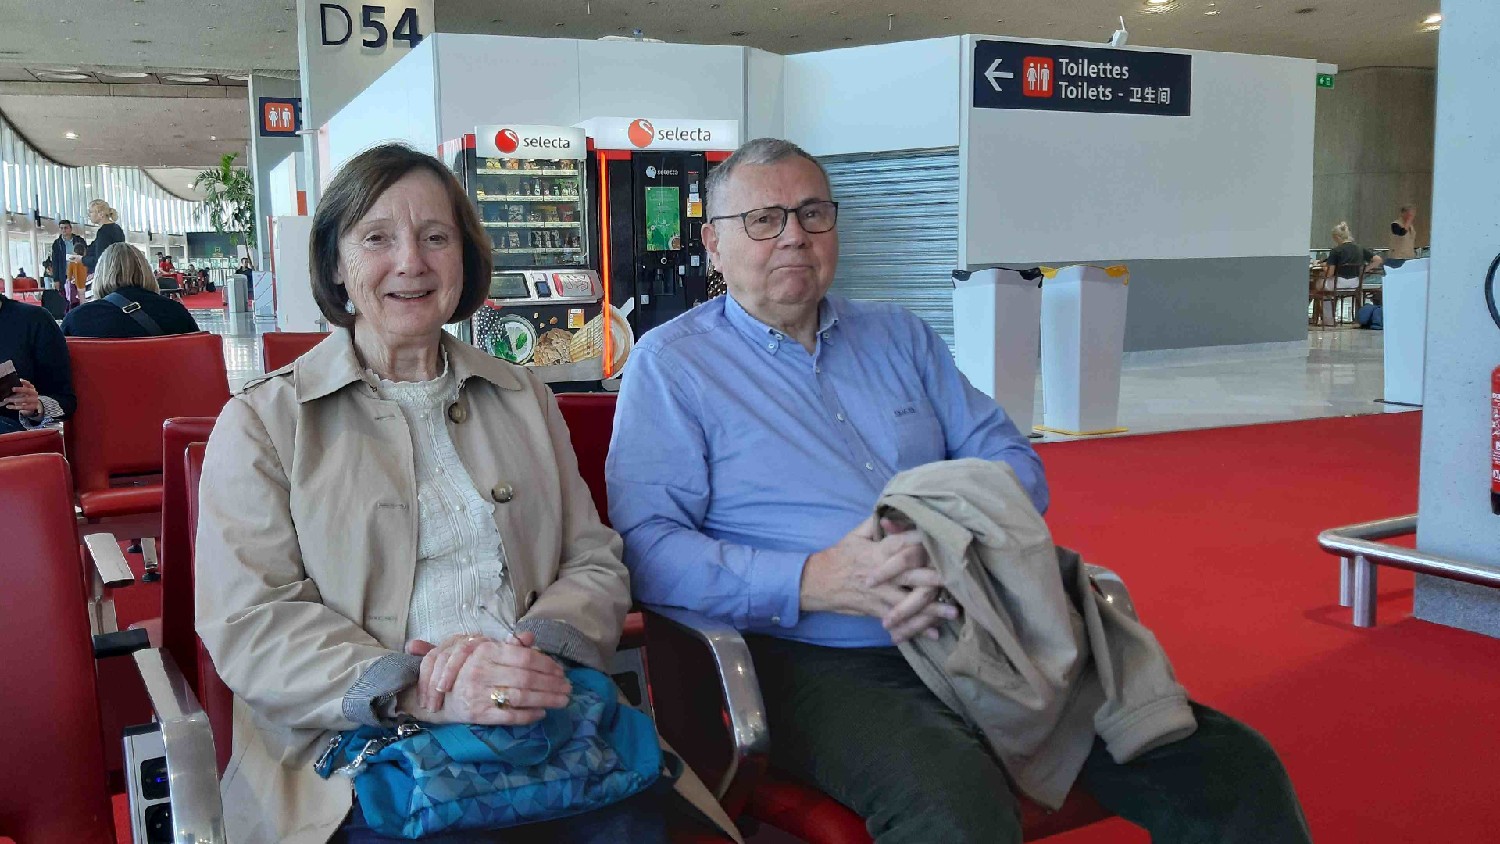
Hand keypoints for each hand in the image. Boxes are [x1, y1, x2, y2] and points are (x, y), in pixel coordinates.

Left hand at [3, 379, 41, 416]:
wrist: (36, 405)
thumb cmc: (28, 396)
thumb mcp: (27, 391)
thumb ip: (22, 387)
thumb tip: (16, 382)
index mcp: (32, 389)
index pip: (29, 384)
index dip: (24, 382)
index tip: (19, 380)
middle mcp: (34, 394)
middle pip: (27, 391)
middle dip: (20, 389)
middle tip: (12, 389)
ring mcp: (34, 400)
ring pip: (25, 399)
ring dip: (15, 399)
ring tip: (7, 399)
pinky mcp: (32, 407)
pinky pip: (23, 407)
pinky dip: (15, 407)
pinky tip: (9, 406)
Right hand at [404, 632, 571, 725]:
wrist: (437, 696)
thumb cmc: (467, 671)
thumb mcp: (485, 652)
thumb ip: (509, 646)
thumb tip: (530, 636)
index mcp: (485, 651)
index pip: (524, 657)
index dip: (546, 664)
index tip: (560, 671)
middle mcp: (481, 670)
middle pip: (526, 678)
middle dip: (552, 684)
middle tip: (568, 688)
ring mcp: (478, 693)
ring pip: (521, 697)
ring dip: (546, 699)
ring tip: (562, 701)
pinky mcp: (477, 713)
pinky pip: (509, 716)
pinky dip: (528, 715)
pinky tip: (542, 713)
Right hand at [801, 516, 956, 642]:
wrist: (817, 583)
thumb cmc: (839, 556)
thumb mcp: (855, 535)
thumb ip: (875, 523)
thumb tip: (892, 509)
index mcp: (876, 551)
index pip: (902, 544)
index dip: (923, 542)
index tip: (945, 542)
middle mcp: (879, 572)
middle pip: (910, 574)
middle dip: (933, 578)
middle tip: (958, 581)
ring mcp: (878, 593)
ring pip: (908, 602)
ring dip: (932, 609)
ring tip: (953, 613)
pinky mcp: (875, 610)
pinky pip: (898, 620)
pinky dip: (916, 628)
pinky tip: (935, 633)